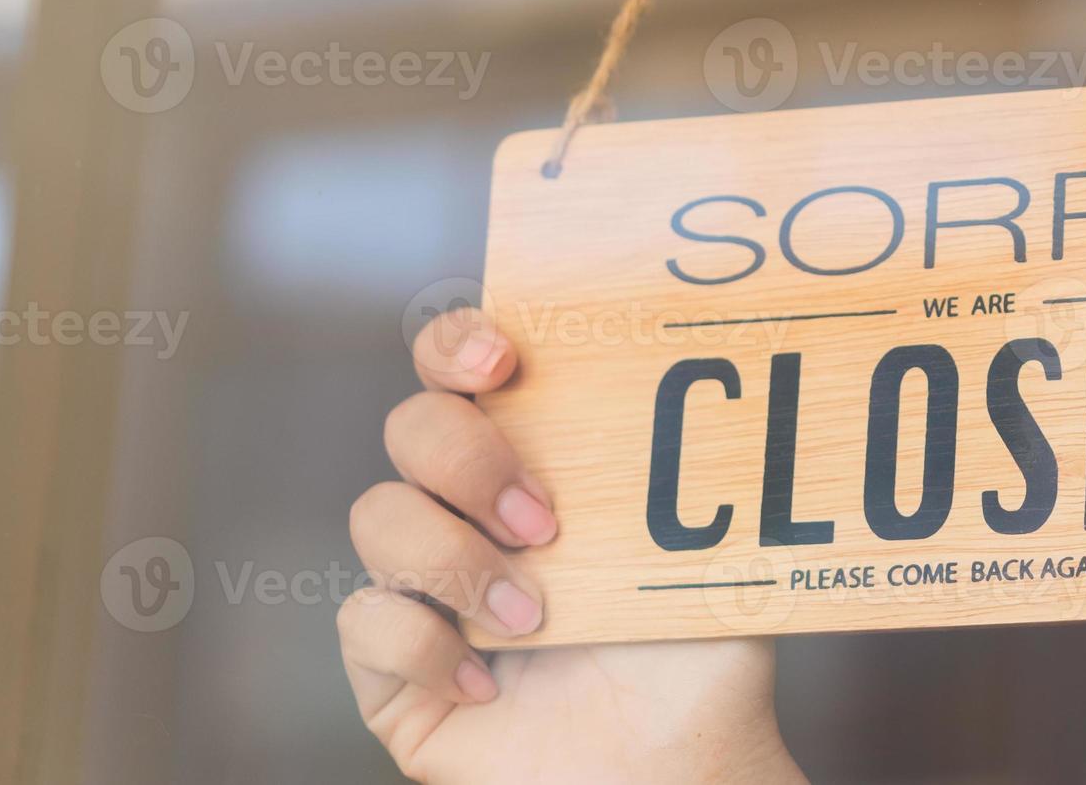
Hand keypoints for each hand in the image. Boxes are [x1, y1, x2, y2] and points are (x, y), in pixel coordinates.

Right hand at [339, 308, 803, 782]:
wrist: (676, 767)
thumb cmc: (697, 658)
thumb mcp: (712, 550)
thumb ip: (698, 472)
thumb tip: (722, 385)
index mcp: (536, 462)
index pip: (464, 368)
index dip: (458, 342)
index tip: (501, 358)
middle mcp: (466, 512)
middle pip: (412, 427)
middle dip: (467, 459)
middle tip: (546, 522)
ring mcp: (422, 588)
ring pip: (377, 518)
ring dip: (457, 563)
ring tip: (540, 619)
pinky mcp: (391, 671)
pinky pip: (364, 622)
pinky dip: (428, 648)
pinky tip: (493, 684)